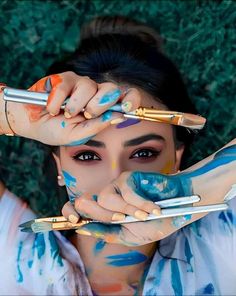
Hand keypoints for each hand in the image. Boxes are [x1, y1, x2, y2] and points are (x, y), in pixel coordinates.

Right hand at [0, 71, 140, 144]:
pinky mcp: (64, 78)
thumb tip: (118, 116)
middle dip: (99, 104)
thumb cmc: (56, 130)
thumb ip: (97, 126)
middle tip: (86, 114)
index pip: (124, 98)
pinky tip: (51, 108)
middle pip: (111, 89)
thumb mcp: (78, 135)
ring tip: (66, 114)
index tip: (126, 107)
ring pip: (89, 86)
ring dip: (76, 105)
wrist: (32, 123)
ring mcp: (80, 84)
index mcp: (102, 108)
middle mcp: (95, 94)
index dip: (131, 99)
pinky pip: (67, 85)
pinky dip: (57, 101)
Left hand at [61, 171, 197, 245]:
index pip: (76, 208)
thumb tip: (82, 229)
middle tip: (124, 220)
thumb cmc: (154, 222)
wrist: (177, 207)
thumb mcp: (130, 235)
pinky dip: (141, 205)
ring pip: (105, 199)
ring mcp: (115, 186)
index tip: (74, 222)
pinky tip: (153, 208)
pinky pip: (126, 193)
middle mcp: (106, 198)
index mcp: (104, 213)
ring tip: (143, 216)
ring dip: (126, 212)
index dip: (70, 213)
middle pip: (86, 204)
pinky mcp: (127, 177)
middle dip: (104, 215)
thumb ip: (108, 233)